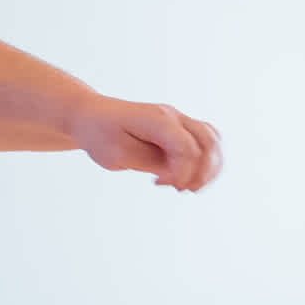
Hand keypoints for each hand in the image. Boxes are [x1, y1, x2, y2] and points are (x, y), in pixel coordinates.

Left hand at [78, 95, 221, 192]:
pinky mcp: (179, 128)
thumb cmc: (101, 134)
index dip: (182, 172)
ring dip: (208, 168)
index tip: (160, 184)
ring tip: (186, 186)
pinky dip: (203, 161)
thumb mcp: (118, 154)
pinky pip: (205, 141)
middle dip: (202, 172)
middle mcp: (173, 115)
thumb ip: (150, 162)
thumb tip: (177, 173)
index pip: (186, 147)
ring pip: (212, 140)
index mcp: (157, 119)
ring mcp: (178, 119)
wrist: (92, 117)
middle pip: (208, 142)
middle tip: (180, 189)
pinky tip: (184, 178)